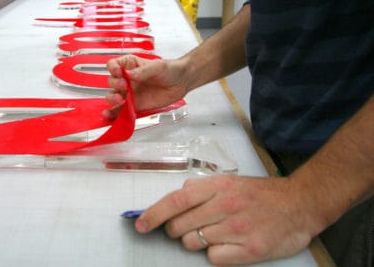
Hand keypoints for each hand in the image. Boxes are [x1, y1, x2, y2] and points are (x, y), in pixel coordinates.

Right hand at [103, 55, 186, 118]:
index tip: (119, 72)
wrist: (181, 82)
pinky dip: (114, 114)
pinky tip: (110, 115)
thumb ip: (144, 71)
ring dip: (112, 99)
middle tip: (125, 86)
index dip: (113, 69)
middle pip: (111, 81)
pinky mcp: (134, 105)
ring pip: (113, 96)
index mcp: (129, 65)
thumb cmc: (170, 70)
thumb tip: (130, 74)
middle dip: (115, 84)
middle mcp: (126, 79)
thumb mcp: (158, 66)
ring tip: (120, 100)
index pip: (113, 65)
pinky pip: (121, 110)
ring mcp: (129, 93)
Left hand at [135, 175, 319, 264]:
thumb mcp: (229, 181)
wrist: (300, 205)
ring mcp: (236, 229)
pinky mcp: (248, 250)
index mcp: (217, 187)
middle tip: (189, 227)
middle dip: (176, 230)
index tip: (140, 225)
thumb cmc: (260, 194)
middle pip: (179, 226)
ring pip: (193, 244)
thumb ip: (201, 188)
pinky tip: (227, 245)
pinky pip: (213, 258)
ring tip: (214, 233)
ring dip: (196, 241)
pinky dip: (214, 254)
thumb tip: (178, 197)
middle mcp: (224, 207)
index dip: (153, 214)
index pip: (175, 201)